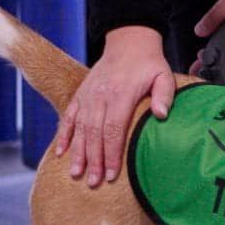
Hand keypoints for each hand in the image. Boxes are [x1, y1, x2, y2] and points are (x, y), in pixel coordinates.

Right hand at [55, 26, 175, 187]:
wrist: (128, 42)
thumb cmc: (149, 64)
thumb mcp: (164, 75)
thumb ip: (164, 95)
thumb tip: (161, 116)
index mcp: (120, 94)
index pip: (114, 130)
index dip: (112, 153)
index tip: (112, 174)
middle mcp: (100, 96)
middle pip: (94, 133)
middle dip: (93, 160)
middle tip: (94, 183)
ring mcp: (88, 96)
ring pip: (79, 128)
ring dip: (77, 152)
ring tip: (75, 174)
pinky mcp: (80, 95)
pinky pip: (68, 117)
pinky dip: (63, 135)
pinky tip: (60, 153)